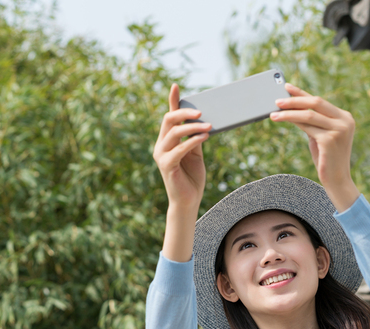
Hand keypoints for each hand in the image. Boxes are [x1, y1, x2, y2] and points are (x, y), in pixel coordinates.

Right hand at [153, 83, 210, 210]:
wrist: (188, 201)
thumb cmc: (192, 177)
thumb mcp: (196, 153)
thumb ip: (195, 137)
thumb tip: (202, 121)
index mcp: (167, 141)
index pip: (169, 117)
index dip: (172, 101)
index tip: (176, 86)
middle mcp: (160, 146)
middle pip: (169, 120)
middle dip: (185, 113)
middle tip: (202, 111)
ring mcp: (162, 155)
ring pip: (174, 132)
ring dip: (193, 126)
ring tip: (209, 126)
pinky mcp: (167, 165)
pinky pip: (179, 148)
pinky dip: (192, 140)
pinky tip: (205, 136)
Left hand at [270, 83, 359, 210]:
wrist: (337, 180)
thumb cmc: (326, 159)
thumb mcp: (319, 136)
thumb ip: (312, 122)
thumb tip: (292, 109)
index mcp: (344, 117)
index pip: (320, 101)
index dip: (302, 93)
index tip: (287, 87)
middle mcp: (345, 121)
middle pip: (316, 103)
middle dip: (294, 100)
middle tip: (277, 100)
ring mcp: (339, 129)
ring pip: (309, 114)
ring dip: (289, 113)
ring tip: (274, 113)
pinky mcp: (330, 140)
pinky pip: (307, 127)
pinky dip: (292, 121)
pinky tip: (281, 120)